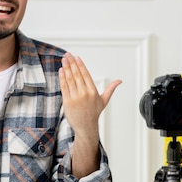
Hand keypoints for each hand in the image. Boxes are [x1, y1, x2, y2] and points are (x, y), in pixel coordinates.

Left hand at [59, 52, 120, 177]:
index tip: (77, 57)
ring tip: (64, 60)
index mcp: (93, 92)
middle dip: (72, 63)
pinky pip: (64, 87)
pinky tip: (61, 70)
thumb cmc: (94, 113)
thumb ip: (110, 89)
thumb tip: (119, 81)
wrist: (85, 127)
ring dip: (66, 68)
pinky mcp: (67, 102)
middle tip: (68, 55)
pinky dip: (62, 78)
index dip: (81, 65)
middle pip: (77, 75)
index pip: (86, 75)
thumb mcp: (104, 100)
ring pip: (70, 79)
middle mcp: (84, 94)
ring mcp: (75, 98)